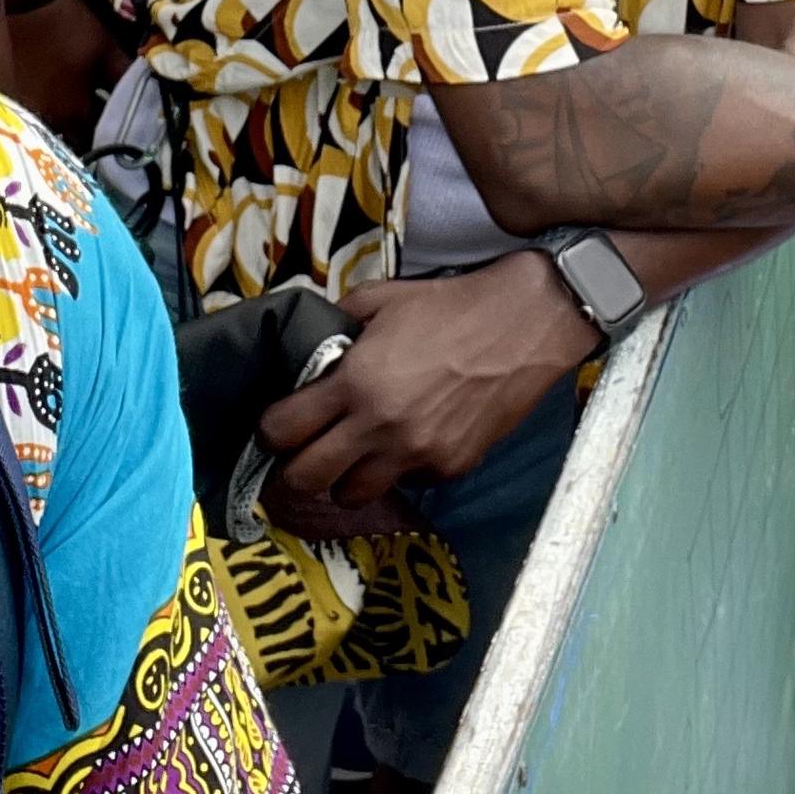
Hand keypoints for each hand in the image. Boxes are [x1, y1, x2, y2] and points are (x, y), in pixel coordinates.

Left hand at [259, 257, 593, 517]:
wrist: (523, 325)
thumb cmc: (448, 306)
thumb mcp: (380, 298)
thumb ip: (335, 323)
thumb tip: (307, 348)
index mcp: (356, 381)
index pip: (283, 430)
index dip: (271, 429)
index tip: (278, 423)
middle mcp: (380, 426)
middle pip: (307, 479)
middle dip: (295, 467)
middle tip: (303, 451)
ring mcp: (417, 452)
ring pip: (352, 495)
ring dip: (343, 478)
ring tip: (351, 455)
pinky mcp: (449, 466)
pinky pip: (404, 483)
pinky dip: (396, 469)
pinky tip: (406, 441)